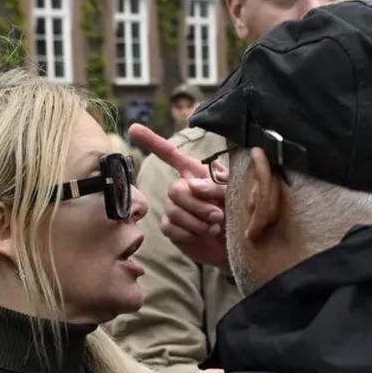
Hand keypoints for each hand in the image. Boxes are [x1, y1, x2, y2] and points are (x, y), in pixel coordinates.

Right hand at [129, 124, 228, 270]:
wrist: (237, 243)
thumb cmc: (237, 212)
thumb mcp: (233, 193)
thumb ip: (215, 185)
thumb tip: (191, 185)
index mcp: (196, 173)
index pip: (171, 155)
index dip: (153, 141)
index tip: (134, 129)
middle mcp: (182, 188)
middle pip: (175, 190)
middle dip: (198, 205)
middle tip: (218, 215)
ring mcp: (174, 209)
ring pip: (174, 210)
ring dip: (198, 222)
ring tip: (215, 226)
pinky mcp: (172, 229)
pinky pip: (170, 228)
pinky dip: (190, 233)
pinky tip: (203, 235)